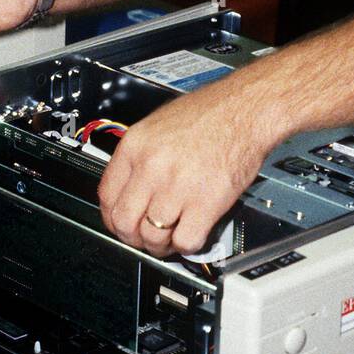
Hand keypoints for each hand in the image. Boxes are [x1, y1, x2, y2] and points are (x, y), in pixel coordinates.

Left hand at [97, 76, 274, 257]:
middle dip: (133, 237)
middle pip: (125, 222)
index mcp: (136, 144)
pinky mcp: (207, 202)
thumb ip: (141, 156)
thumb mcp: (160, 123)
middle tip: (145, 237)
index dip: (113, 218)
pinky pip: (186, 241)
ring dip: (161, 245)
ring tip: (171, 237)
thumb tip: (132, 187)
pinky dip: (188, 245)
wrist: (246, 109)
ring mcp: (178, 186)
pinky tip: (193, 232)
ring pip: (153, 236)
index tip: (122, 224)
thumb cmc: (212, 112)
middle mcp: (152, 166)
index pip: (106, 196)